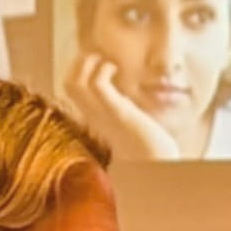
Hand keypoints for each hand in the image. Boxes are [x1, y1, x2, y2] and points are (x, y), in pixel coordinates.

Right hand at [60, 50, 185, 162]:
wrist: (163, 174)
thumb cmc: (153, 153)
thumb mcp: (134, 127)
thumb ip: (127, 114)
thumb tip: (131, 101)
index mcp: (98, 119)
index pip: (73, 91)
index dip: (81, 70)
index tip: (101, 60)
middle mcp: (95, 118)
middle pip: (67, 84)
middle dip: (80, 61)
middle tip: (102, 56)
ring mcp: (104, 116)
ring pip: (73, 83)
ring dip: (87, 62)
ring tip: (106, 60)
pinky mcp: (119, 114)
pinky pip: (96, 84)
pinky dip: (101, 68)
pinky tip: (115, 68)